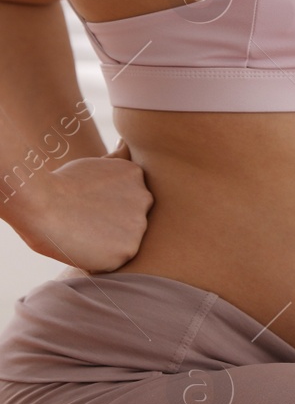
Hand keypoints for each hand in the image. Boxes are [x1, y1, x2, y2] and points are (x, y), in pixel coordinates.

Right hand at [11, 147, 151, 271]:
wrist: (40, 202)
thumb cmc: (59, 185)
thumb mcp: (94, 164)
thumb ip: (117, 160)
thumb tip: (126, 143)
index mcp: (136, 176)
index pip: (128, 199)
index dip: (103, 205)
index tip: (85, 202)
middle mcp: (145, 199)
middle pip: (130, 220)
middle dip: (109, 223)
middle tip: (81, 217)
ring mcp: (139, 225)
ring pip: (124, 240)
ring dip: (105, 241)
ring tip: (81, 230)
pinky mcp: (128, 250)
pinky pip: (115, 259)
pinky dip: (99, 258)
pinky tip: (82, 243)